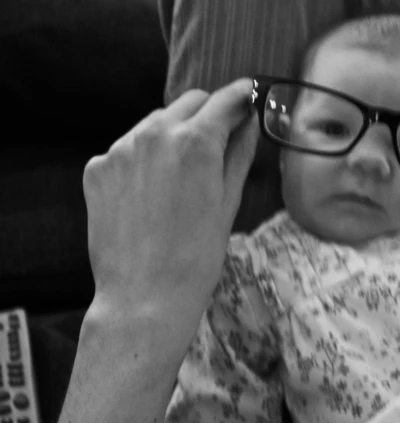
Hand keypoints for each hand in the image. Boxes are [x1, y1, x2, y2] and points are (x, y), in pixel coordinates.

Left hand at [83, 78, 257, 323]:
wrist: (145, 297)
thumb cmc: (197, 257)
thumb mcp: (229, 204)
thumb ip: (239, 154)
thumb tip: (249, 123)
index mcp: (196, 142)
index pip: (225, 100)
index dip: (242, 97)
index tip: (249, 97)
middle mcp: (154, 134)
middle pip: (190, 102)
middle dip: (209, 114)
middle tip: (220, 142)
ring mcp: (120, 150)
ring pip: (156, 123)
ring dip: (174, 135)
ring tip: (182, 177)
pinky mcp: (97, 168)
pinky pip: (128, 148)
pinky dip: (144, 159)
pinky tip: (151, 194)